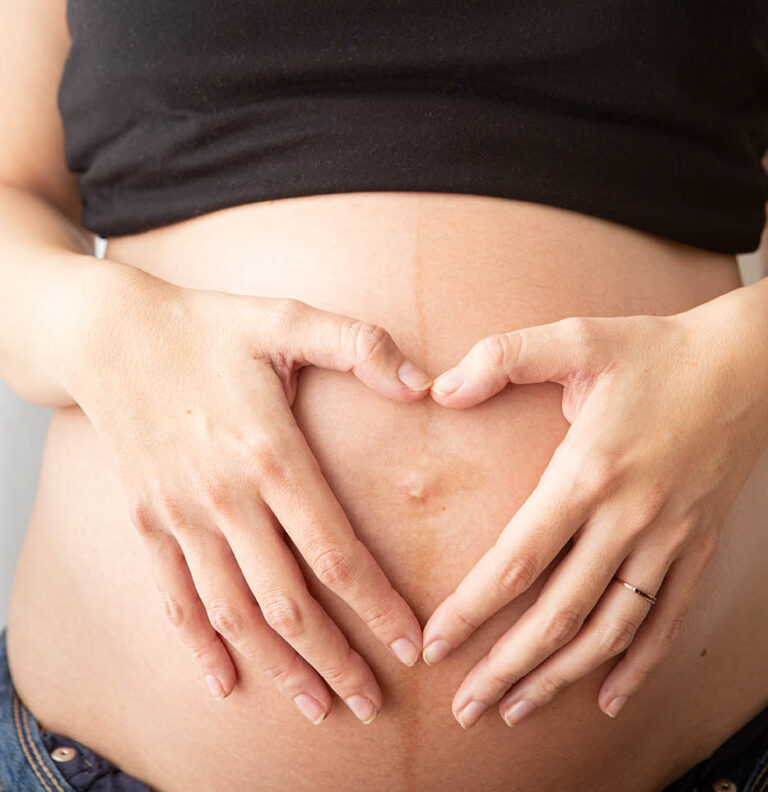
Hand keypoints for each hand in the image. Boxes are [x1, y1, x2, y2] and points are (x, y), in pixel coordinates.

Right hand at [62, 261, 431, 723]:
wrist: (112, 335)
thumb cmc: (209, 326)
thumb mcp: (287, 319)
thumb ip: (360, 345)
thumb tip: (426, 383)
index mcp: (271, 454)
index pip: (335, 552)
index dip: (377, 606)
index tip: (411, 644)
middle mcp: (226, 499)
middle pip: (289, 602)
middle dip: (336, 659)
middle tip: (374, 704)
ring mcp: (182, 517)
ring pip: (236, 614)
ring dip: (279, 667)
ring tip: (318, 707)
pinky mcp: (149, 523)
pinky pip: (175, 599)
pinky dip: (200, 646)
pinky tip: (225, 681)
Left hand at [421, 295, 767, 728]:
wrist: (745, 365)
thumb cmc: (652, 349)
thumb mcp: (575, 337)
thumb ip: (502, 357)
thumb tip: (440, 390)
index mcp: (588, 471)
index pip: (518, 560)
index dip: (472, 609)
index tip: (435, 643)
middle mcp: (628, 518)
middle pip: (559, 612)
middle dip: (506, 666)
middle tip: (463, 708)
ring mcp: (668, 539)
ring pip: (610, 629)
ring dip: (560, 676)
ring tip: (516, 709)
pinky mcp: (696, 546)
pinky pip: (665, 619)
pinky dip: (637, 666)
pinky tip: (606, 696)